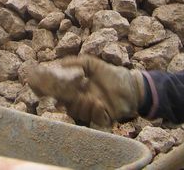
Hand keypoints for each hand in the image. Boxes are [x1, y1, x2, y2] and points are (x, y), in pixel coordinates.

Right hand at [28, 55, 144, 125]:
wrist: (130, 84)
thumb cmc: (110, 73)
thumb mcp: (91, 63)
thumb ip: (75, 62)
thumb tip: (58, 63)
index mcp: (77, 91)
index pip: (62, 96)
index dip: (56, 95)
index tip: (53, 92)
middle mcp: (83, 102)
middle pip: (69, 107)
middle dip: (69, 102)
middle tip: (74, 94)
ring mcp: (93, 111)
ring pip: (80, 114)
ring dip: (83, 106)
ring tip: (90, 98)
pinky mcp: (104, 118)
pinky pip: (95, 119)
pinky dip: (95, 112)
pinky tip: (98, 103)